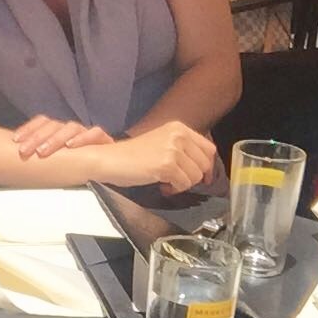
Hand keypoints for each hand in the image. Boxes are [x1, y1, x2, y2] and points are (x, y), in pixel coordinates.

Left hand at [12, 114, 113, 159]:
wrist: (114, 169)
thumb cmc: (81, 167)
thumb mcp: (58, 163)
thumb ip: (44, 158)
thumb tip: (18, 163)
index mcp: (60, 132)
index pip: (43, 122)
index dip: (28, 129)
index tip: (15, 140)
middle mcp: (72, 130)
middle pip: (53, 125)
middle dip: (36, 137)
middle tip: (24, 151)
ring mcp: (88, 133)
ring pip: (71, 127)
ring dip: (55, 138)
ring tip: (43, 151)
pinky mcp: (104, 140)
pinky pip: (95, 133)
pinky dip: (83, 138)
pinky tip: (72, 146)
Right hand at [100, 122, 217, 192]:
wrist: (109, 159)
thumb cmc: (131, 155)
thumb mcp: (161, 143)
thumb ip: (183, 149)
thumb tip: (204, 168)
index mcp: (178, 128)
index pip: (208, 149)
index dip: (206, 166)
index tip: (203, 177)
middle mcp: (178, 135)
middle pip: (205, 164)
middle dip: (193, 177)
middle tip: (176, 180)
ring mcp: (173, 149)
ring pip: (195, 176)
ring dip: (182, 184)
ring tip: (166, 182)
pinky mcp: (166, 165)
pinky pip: (183, 184)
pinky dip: (174, 189)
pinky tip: (162, 186)